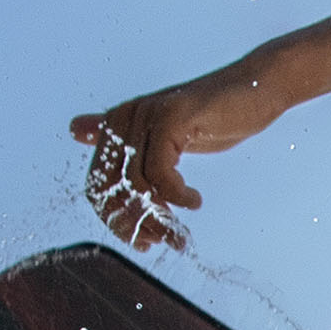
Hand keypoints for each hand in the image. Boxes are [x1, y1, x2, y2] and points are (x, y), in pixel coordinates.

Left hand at [70, 70, 278, 250]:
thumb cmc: (212, 113)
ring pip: (137, 185)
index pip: (98, 184)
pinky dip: (177, 195)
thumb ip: (122, 136)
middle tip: (161, 240)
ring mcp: (148, 116)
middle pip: (112, 188)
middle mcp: (126, 117)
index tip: (141, 240)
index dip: (115, 218)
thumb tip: (75, 129)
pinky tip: (193, 201)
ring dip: (160, 218)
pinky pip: (161, 173)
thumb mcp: (162, 131)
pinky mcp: (171, 119)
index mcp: (118, 123)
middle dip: (135, 223)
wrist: (255, 89)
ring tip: (179, 232)